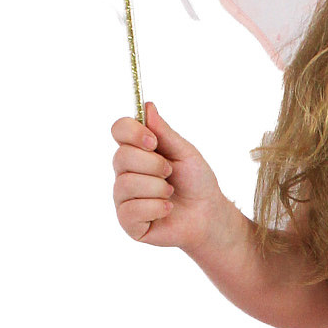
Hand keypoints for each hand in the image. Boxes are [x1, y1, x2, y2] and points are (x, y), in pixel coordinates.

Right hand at [110, 101, 233, 250]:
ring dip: (157, 188)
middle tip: (170, 173)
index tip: (152, 141)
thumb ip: (164, 132)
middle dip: (153, 165)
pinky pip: (131, 210)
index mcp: (137, 151)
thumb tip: (147, 105)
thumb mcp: (184, 152)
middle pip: (121, 157)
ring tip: (170, 193)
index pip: (118, 130)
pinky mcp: (128, 222)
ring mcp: (124, 197)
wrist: (208, 215)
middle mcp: (125, 172)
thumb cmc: (196, 182)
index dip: (132, 132)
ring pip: (126, 184)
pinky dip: (156, 208)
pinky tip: (167, 209)